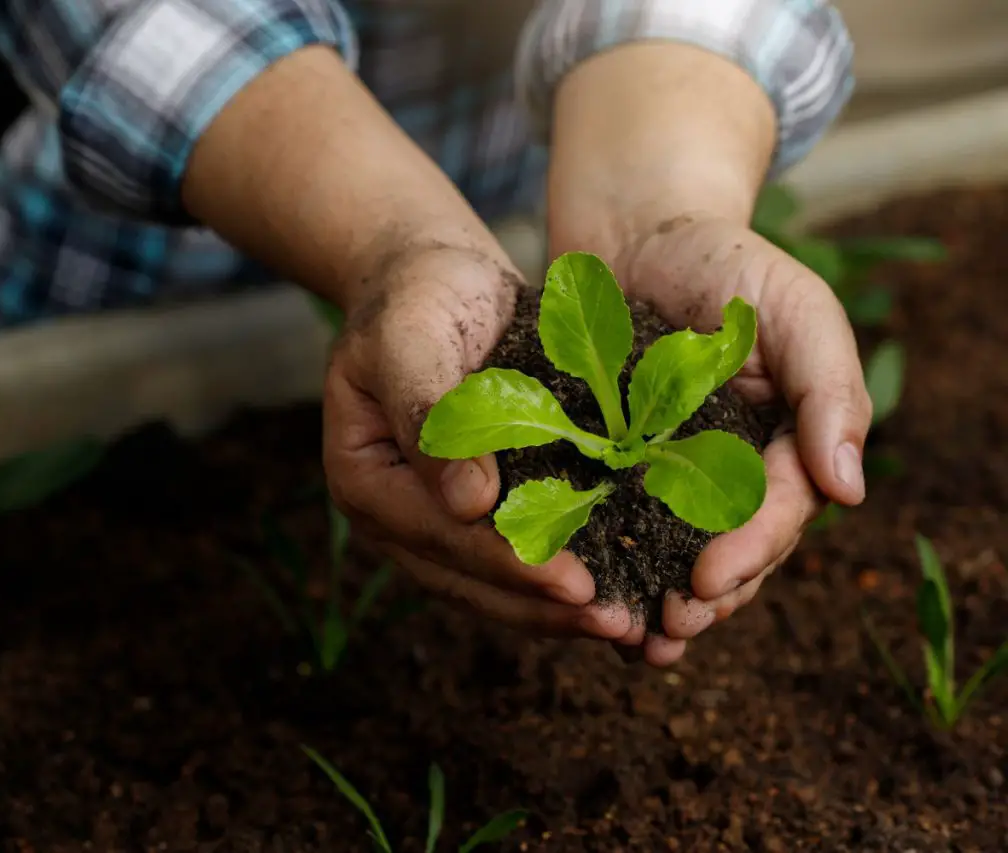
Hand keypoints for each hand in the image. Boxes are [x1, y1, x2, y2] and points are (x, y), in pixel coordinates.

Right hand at [322, 244, 639, 640]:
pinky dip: (562, 577)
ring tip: (627, 626)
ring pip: (495, 583)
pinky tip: (617, 589)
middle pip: (470, 579)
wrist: (433, 280)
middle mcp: (395, 515)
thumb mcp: (409, 337)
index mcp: (365, 480)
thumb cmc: (417, 298)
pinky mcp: (473, 511)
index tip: (575, 586)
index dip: (509, 565)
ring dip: (558, 609)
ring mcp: (433, 518)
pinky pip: (516, 556)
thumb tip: (466, 505)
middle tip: (618, 625)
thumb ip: (427, 412)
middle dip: (544, 606)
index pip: (441, 537)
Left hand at [611, 214, 871, 664]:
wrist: (637, 237)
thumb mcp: (795, 309)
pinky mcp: (615, 467)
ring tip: (635, 643)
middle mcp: (732, 468)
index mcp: (784, 443)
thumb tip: (850, 490)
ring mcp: (671, 472)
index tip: (707, 580)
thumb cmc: (726, 263)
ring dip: (659, 601)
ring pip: (677, 551)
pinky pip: (617, 523)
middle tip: (669, 630)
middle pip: (731, 549)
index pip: (778, 511)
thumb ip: (830, 390)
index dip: (750, 551)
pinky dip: (609, 562)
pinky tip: (590, 598)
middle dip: (705, 596)